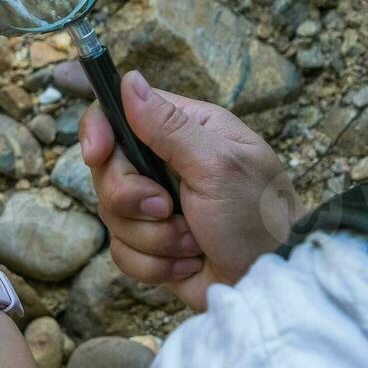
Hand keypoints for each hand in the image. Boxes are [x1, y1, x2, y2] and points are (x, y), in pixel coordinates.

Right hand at [83, 71, 301, 310]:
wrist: (270, 287)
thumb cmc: (259, 219)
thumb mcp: (219, 165)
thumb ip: (170, 126)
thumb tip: (130, 80)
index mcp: (186, 130)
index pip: (119, 113)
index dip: (99, 131)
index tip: (97, 154)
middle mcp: (166, 163)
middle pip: (107, 169)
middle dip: (132, 198)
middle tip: (166, 208)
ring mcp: (156, 206)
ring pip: (112, 213)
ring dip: (153, 236)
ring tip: (192, 242)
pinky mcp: (151, 243)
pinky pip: (122, 250)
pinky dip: (154, 263)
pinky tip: (188, 262)